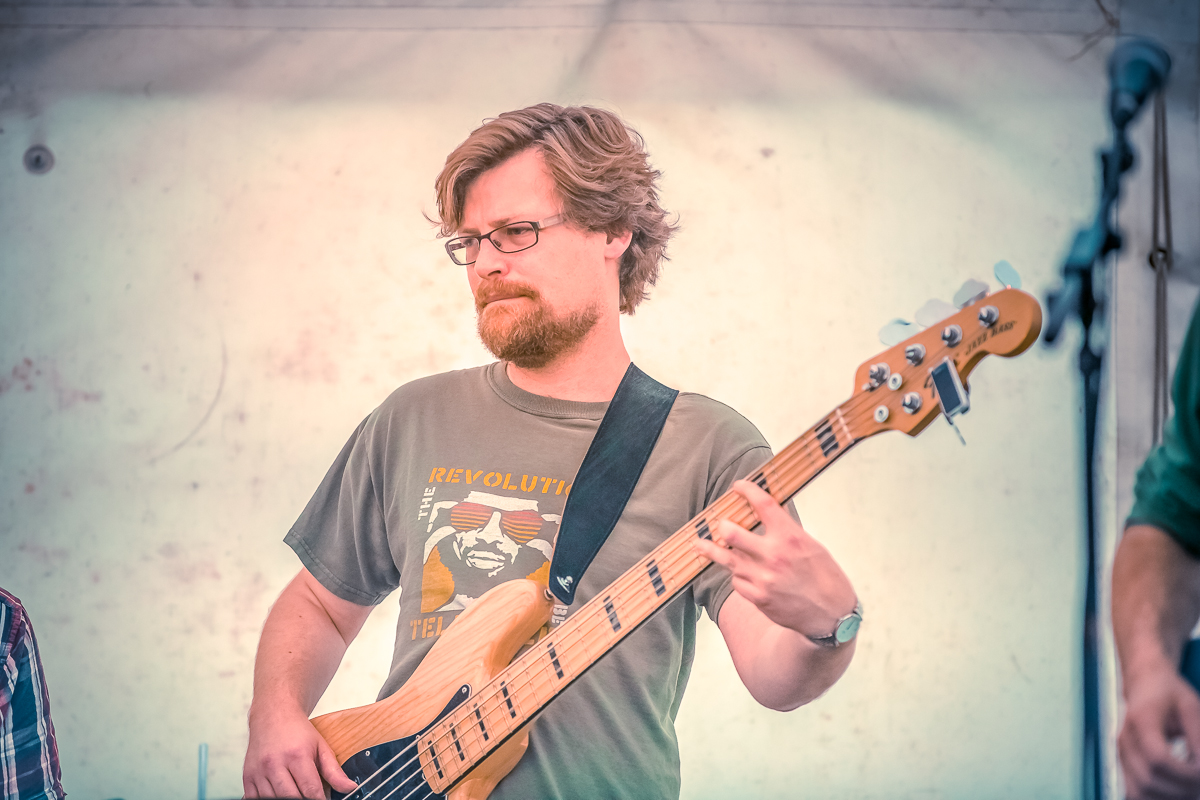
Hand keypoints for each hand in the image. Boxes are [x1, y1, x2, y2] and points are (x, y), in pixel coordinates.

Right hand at [243, 702, 357, 798]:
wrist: (273, 715)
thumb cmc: (297, 731)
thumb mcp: (321, 746)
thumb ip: (334, 770)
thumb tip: (350, 788)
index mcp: (297, 755)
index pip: (310, 789)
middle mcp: (275, 764)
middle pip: (292, 797)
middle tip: (311, 796)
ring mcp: (259, 771)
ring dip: (287, 799)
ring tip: (297, 792)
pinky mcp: (247, 777)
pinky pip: (256, 799)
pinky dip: (269, 799)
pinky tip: (280, 793)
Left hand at [694, 479, 855, 638]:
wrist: (832, 616)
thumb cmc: (825, 578)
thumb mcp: (811, 546)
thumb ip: (786, 532)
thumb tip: (765, 517)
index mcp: (791, 538)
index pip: (763, 504)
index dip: (747, 490)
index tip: (739, 486)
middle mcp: (774, 556)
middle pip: (731, 533)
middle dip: (722, 526)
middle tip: (719, 523)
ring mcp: (763, 579)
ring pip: (728, 559)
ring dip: (715, 551)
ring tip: (699, 544)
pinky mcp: (757, 598)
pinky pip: (737, 581)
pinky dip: (738, 575)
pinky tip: (743, 574)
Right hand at [1119, 664, 1199, 798]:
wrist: (1144, 682)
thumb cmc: (1168, 691)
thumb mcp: (1190, 706)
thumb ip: (1198, 736)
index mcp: (1140, 720)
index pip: (1158, 758)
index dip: (1185, 773)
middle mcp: (1124, 738)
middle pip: (1148, 779)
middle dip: (1181, 789)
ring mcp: (1120, 751)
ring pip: (1138, 791)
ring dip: (1168, 797)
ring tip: (1190, 789)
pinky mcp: (1122, 761)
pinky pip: (1133, 791)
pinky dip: (1153, 797)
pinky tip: (1174, 791)